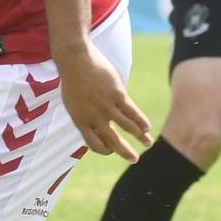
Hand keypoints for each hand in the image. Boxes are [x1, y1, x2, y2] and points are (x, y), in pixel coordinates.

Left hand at [57, 44, 152, 163]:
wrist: (75, 59)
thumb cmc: (73, 81)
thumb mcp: (72, 103)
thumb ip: (84, 116)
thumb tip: (96, 127)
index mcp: (80, 121)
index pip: (94, 144)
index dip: (105, 150)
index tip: (112, 149)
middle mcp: (94, 117)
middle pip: (113, 141)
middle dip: (125, 152)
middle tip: (134, 160)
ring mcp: (106, 106)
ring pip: (127, 127)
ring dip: (140, 137)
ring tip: (148, 143)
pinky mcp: (117, 94)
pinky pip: (132, 112)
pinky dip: (141, 121)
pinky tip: (147, 128)